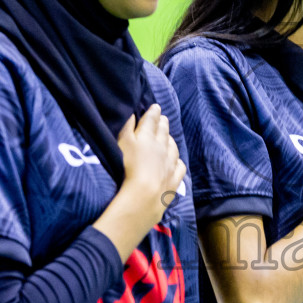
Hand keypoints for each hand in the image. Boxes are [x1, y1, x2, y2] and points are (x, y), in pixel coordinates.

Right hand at [117, 104, 186, 225]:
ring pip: (173, 148)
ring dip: (171, 140)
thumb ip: (127, 128)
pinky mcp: (174, 180)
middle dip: (163, 123)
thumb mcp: (123, 144)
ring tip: (169, 137)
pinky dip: (178, 161)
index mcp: (148, 137)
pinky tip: (177, 161)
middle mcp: (162, 147)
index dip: (153, 113)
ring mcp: (170, 164)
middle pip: (164, 132)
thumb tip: (132, 114)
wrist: (144, 195)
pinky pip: (179, 166)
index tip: (156, 107)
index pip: (151, 121)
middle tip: (163, 118)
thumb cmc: (128, 167)